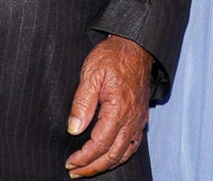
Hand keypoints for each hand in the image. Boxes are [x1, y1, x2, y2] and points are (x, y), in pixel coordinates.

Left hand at [64, 36, 152, 177]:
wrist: (136, 44)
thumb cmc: (113, 55)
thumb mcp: (91, 73)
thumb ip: (82, 103)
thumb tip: (74, 128)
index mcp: (118, 108)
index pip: (100, 144)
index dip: (84, 157)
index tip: (70, 162)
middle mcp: (132, 117)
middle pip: (113, 154)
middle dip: (93, 167)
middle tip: (76, 171)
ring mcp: (139, 117)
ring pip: (125, 152)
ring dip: (107, 164)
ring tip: (90, 168)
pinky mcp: (142, 115)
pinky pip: (134, 143)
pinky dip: (122, 154)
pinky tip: (112, 155)